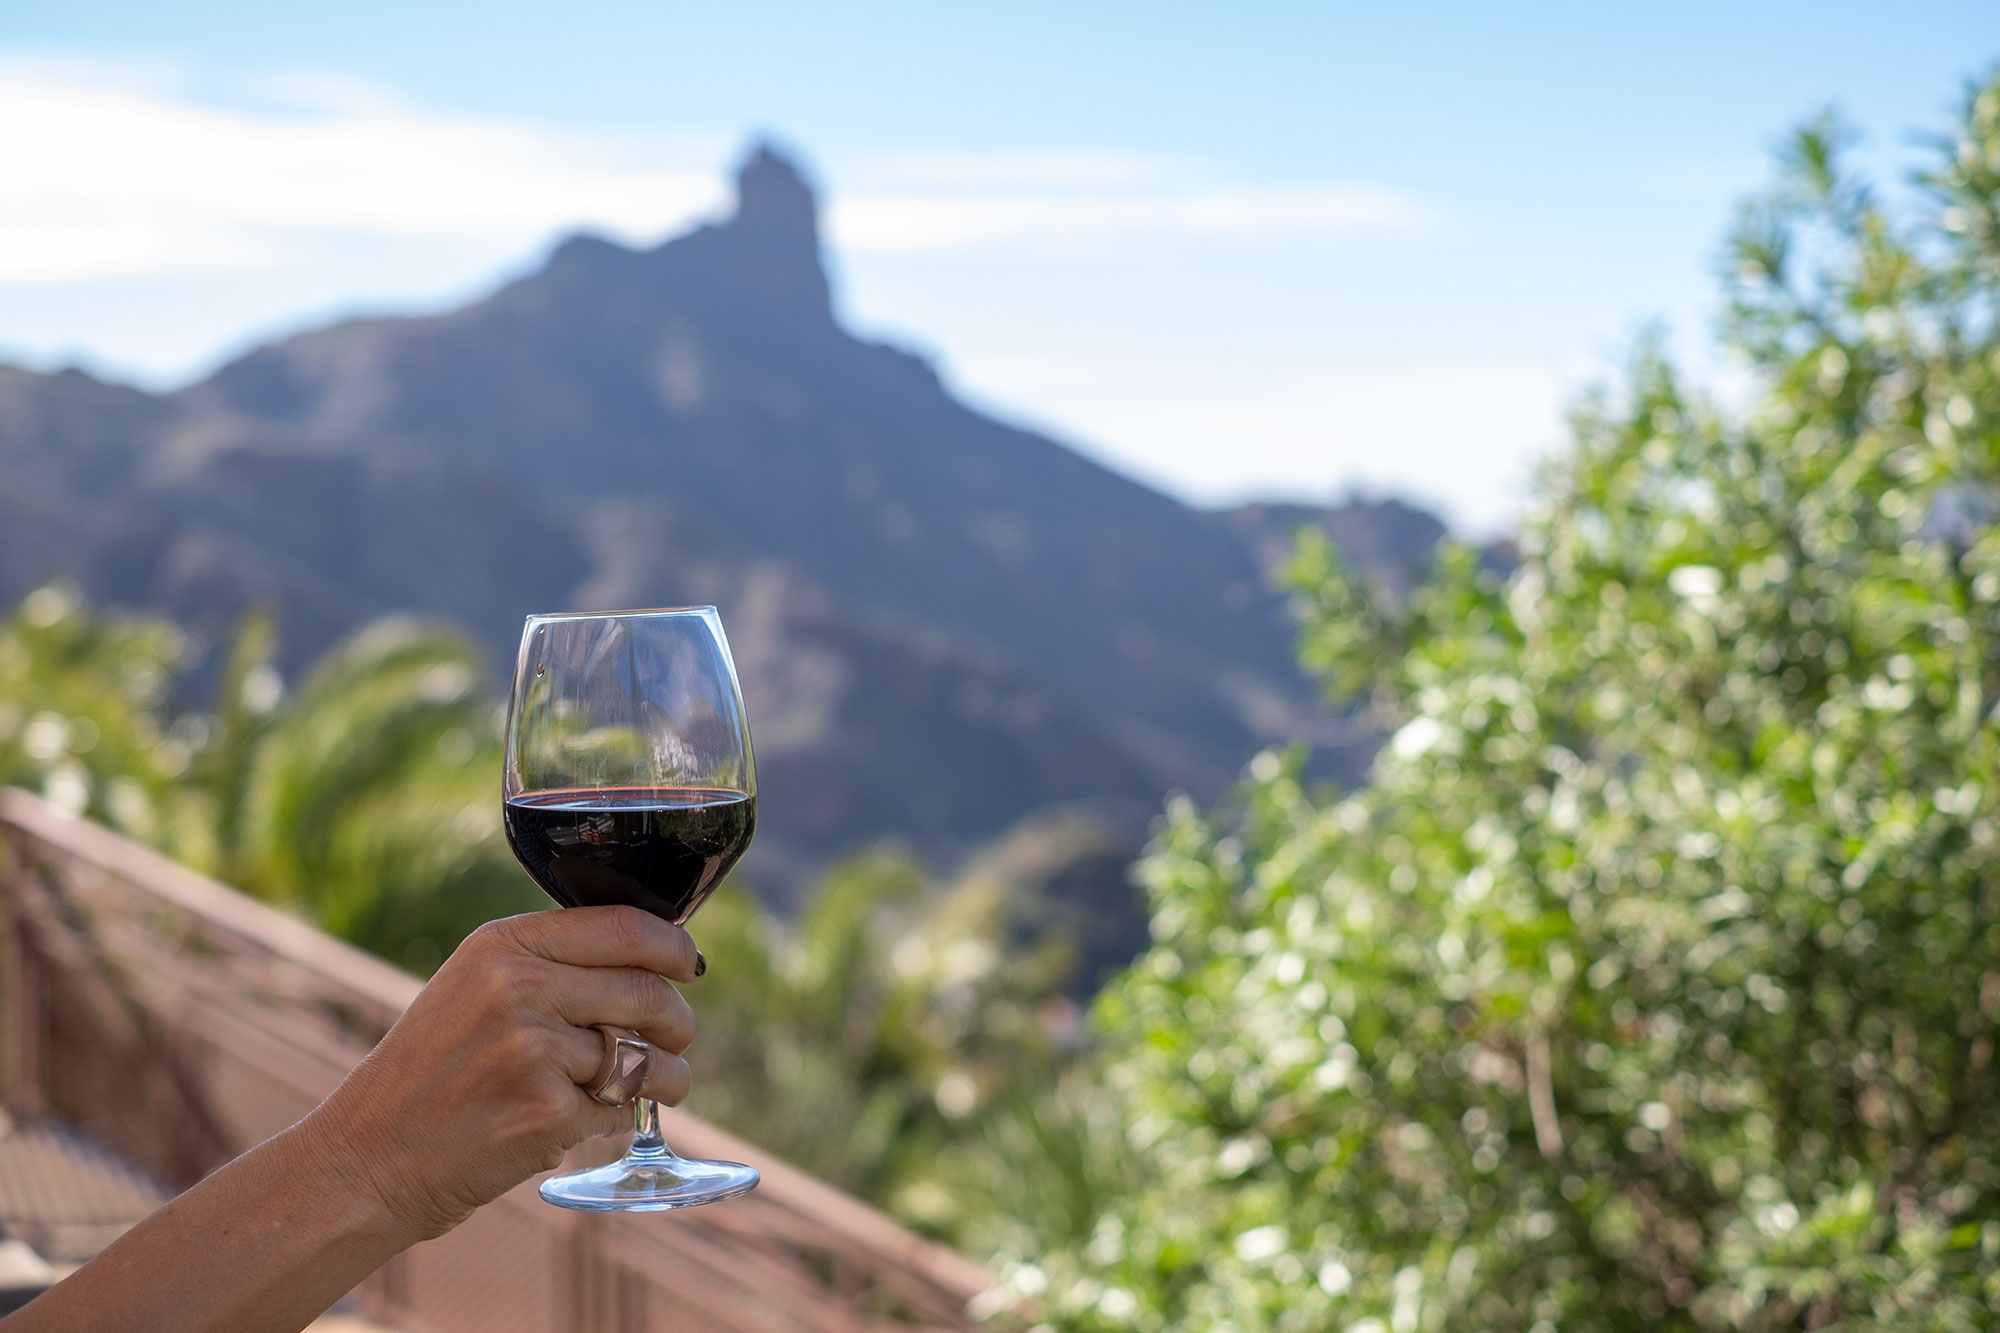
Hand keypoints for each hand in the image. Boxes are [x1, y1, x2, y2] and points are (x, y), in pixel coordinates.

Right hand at [297, 906, 700, 1242]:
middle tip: (678, 1038)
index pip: (626, 927)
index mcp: (503, 945)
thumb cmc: (430, 1074)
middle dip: (678, 1021)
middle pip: (648, 992)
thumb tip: (653, 959)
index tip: (689, 965)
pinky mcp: (546, 1113)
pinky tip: (576, 1122)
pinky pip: (618, 1110)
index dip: (673, 947)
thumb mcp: (473, 989)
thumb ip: (550, 964)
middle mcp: (518, 988)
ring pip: (646, 1058)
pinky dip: (613, 1120)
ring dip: (665, 1078)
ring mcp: (534, 1051)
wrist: (365, 1160)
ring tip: (657, 1088)